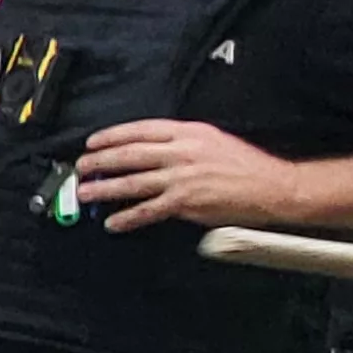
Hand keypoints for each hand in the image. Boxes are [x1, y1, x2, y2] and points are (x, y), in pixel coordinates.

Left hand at [75, 119, 303, 231]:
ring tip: (85, 193)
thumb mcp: (211, 139)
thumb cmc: (244, 163)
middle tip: (81, 167)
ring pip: (133, 182)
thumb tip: (149, 148)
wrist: (271, 186)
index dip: (112, 136)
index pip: (140, 130)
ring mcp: (181, 178)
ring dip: (105, 189)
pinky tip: (113, 222)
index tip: (92, 142)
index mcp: (187, 133)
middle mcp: (181, 152)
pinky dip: (127, 217)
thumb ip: (180, 140)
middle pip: (130, 155)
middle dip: (100, 161)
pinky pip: (148, 211)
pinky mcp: (185, 202)